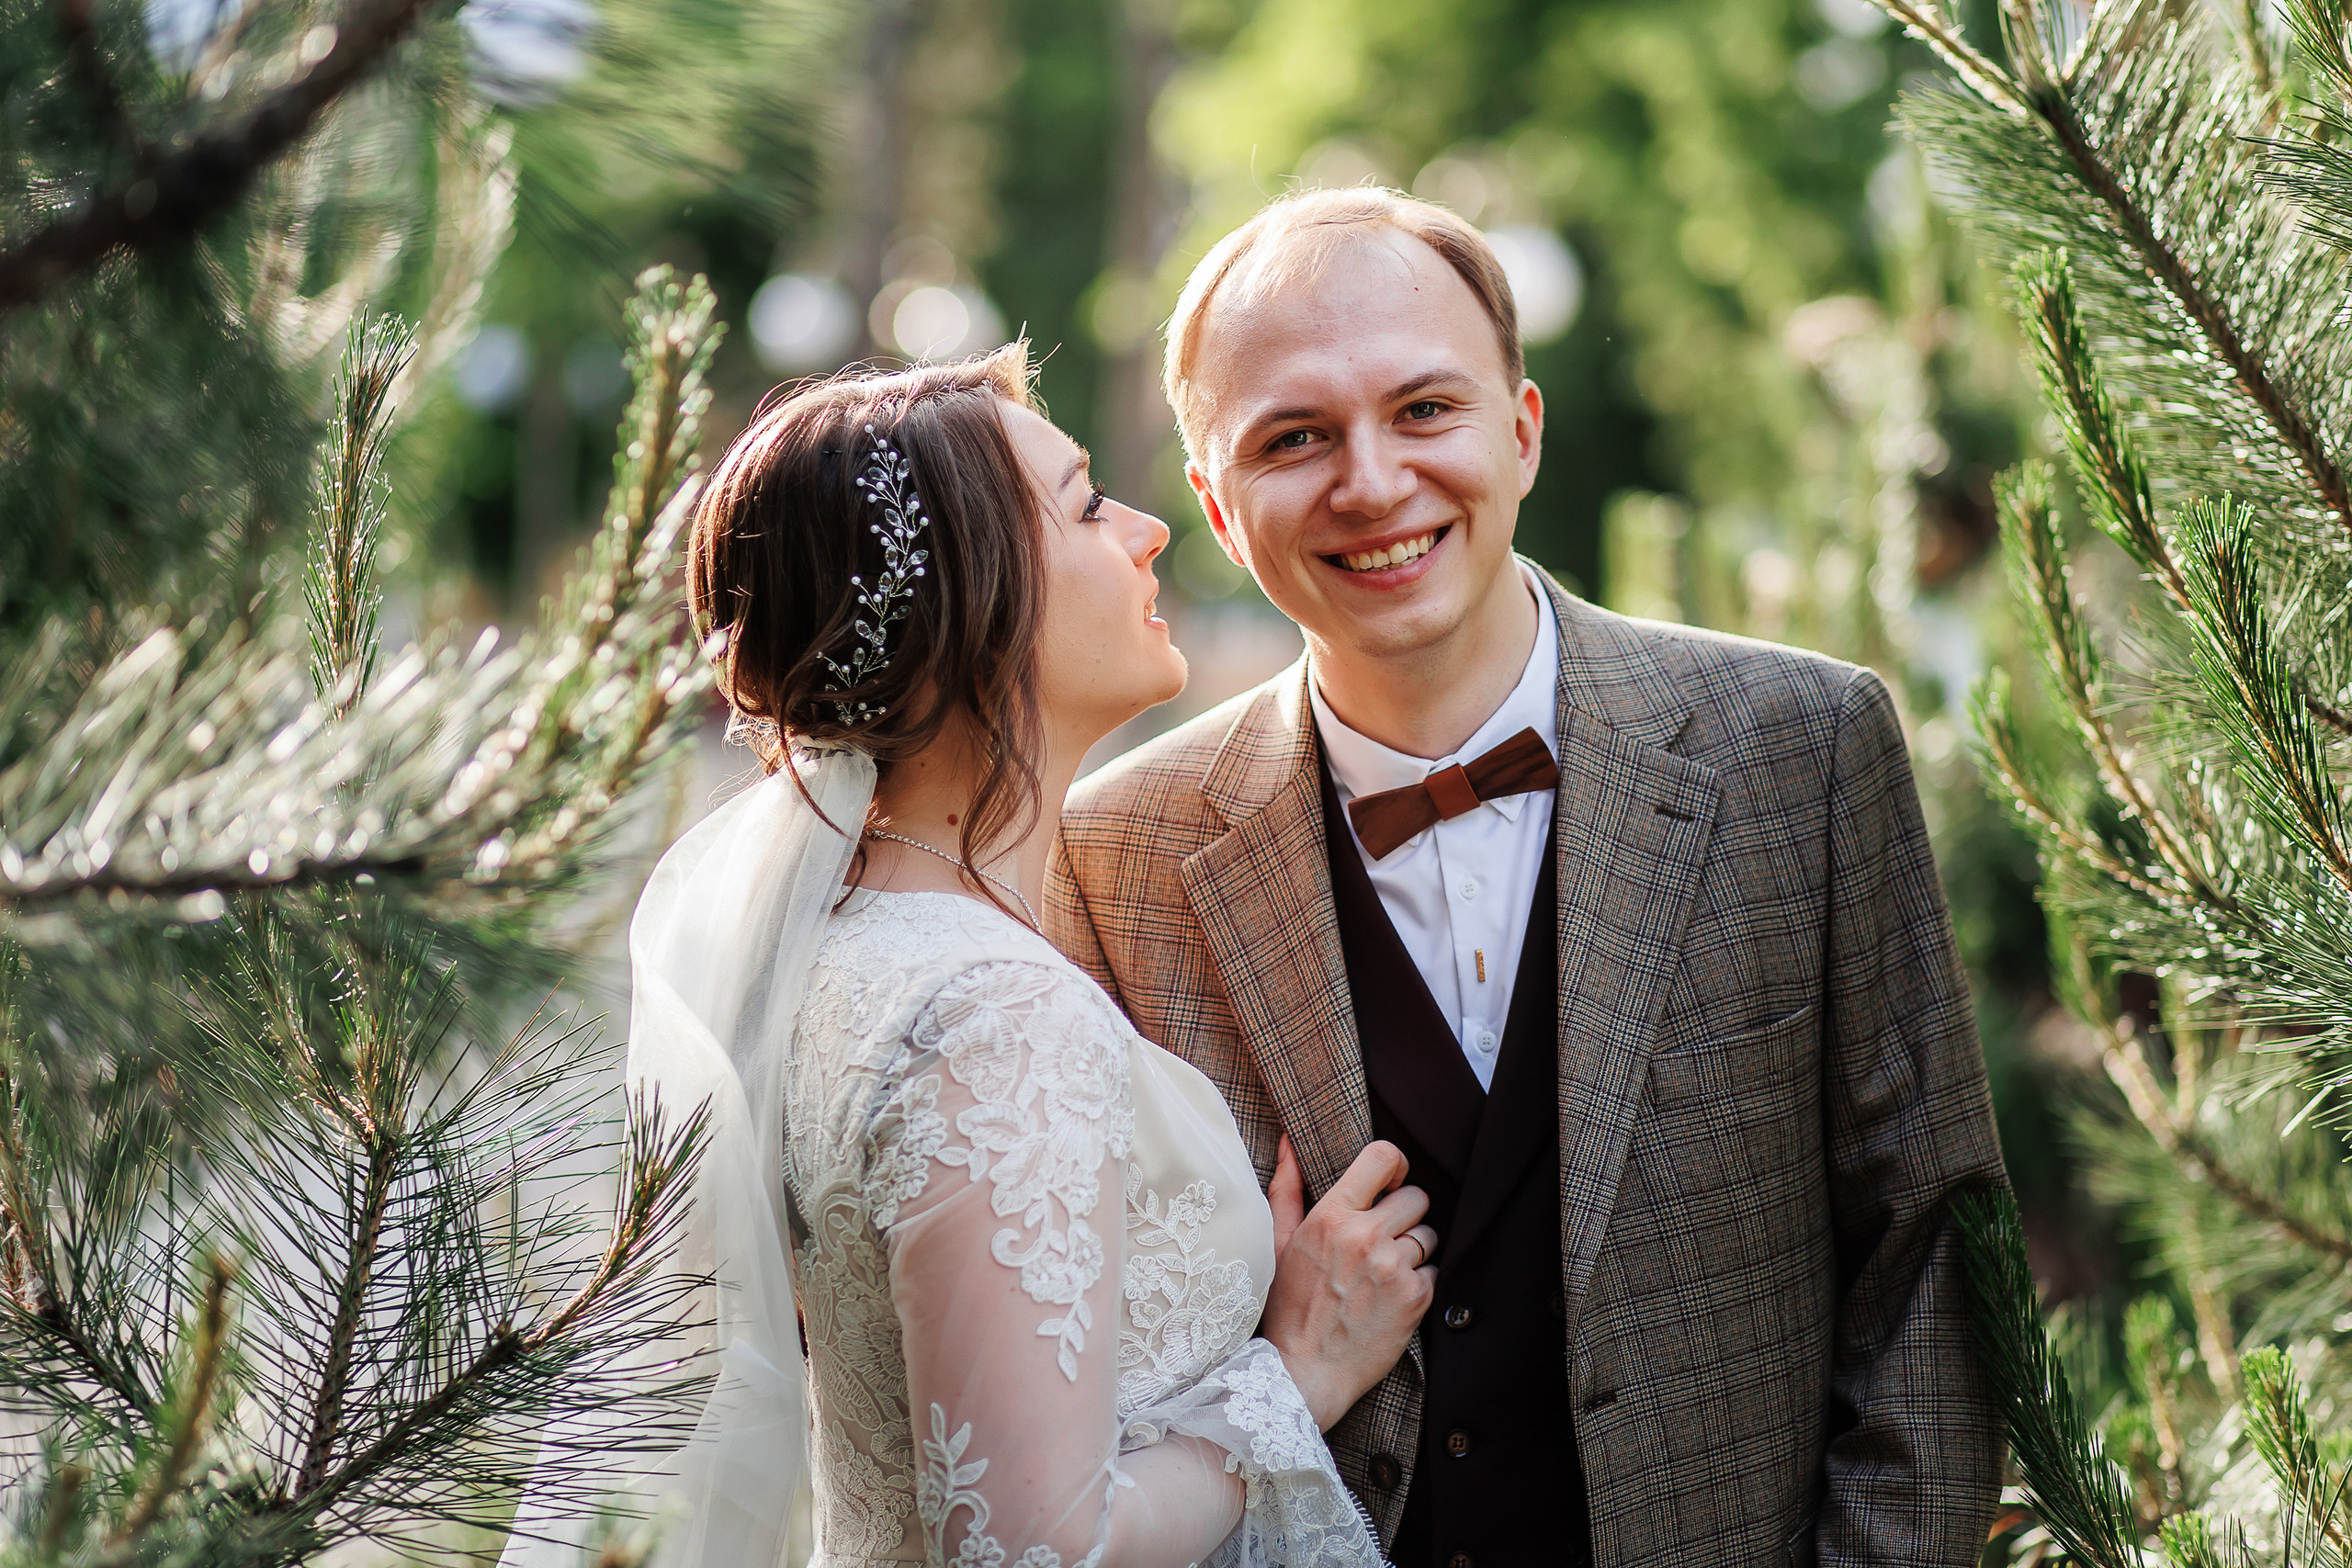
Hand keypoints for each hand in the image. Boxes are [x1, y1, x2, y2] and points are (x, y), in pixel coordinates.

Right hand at [1260, 1137, 1437, 1430]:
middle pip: (1415, 1197)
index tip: (1391, 1183)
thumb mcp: (1278, 1243)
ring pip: (1429, 1234)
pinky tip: (1390, 1298)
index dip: (1395, 1166)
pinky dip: (1419, 1282)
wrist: (1304, 1372)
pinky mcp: (1415, 1298)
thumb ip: (1286, 1188)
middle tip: (1382, 1241)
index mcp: (1331, 1216)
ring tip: (1383, 1274)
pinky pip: (1435, 1270)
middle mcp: (1365, 1236)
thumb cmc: (1288, 1307)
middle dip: (1404, 1215)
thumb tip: (1289, 1142)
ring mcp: (1393, 1267)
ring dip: (1413, 1250)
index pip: (1383, 1158)